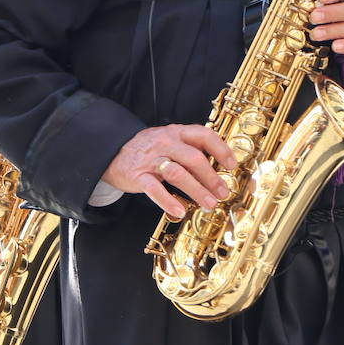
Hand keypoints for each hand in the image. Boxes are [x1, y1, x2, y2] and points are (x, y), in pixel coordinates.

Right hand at [102, 125, 236, 219]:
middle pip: (193, 158)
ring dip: (196, 190)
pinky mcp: (138, 175)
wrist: (111, 152)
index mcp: (176, 133)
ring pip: (177, 173)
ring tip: (209, 204)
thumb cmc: (147, 150)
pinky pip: (154, 189)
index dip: (221, 149)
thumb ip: (190, 149)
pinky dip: (168, 201)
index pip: (203, 135)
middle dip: (211, 177)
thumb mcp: (169, 140)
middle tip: (223, 193)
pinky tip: (179, 211)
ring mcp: (151, 159)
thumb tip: (219, 168)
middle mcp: (165, 143)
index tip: (232, 165)